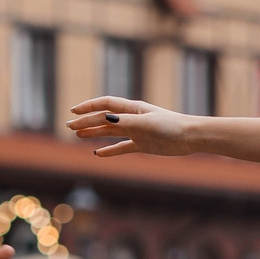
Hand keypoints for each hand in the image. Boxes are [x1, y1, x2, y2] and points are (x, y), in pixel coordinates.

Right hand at [66, 96, 190, 156]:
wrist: (190, 137)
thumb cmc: (170, 126)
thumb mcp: (145, 123)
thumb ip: (124, 121)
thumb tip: (103, 118)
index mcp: (132, 108)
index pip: (105, 104)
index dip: (88, 107)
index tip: (73, 111)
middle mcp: (132, 118)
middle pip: (104, 119)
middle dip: (86, 121)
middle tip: (69, 126)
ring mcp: (136, 132)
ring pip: (110, 132)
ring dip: (93, 133)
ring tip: (77, 135)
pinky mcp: (142, 145)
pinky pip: (121, 147)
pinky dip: (110, 150)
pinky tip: (98, 153)